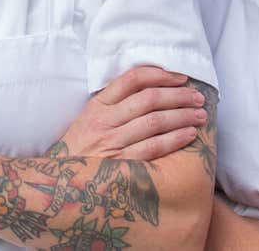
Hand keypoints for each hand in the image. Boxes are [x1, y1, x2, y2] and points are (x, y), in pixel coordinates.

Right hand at [56, 66, 206, 160]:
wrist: (59, 183)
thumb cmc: (79, 150)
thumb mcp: (88, 120)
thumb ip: (113, 104)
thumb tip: (151, 88)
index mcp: (97, 106)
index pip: (132, 80)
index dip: (160, 75)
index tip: (180, 78)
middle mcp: (104, 122)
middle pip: (149, 99)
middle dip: (178, 96)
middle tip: (197, 97)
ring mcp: (112, 144)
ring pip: (154, 122)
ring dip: (182, 116)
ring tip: (200, 114)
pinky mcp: (121, 165)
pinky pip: (153, 148)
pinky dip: (174, 139)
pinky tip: (189, 134)